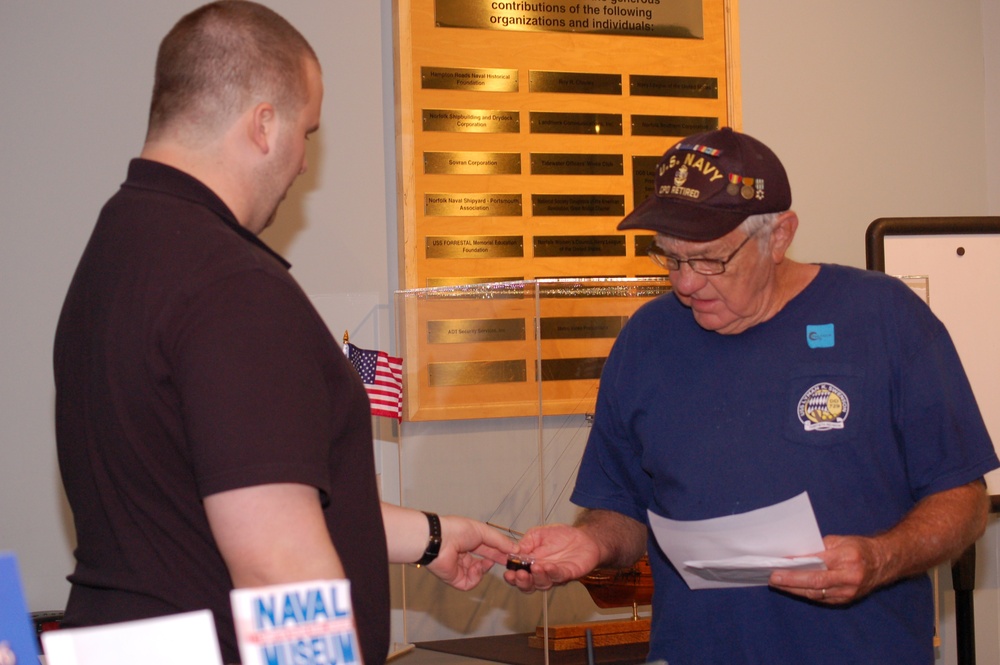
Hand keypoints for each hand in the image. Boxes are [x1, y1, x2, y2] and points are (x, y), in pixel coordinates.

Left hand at [425, 516, 517, 590]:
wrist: (440, 540)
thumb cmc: (459, 530)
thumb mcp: (484, 531)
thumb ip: (500, 541)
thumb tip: (516, 549)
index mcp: (470, 541)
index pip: (489, 548)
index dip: (501, 551)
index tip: (514, 555)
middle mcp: (464, 554)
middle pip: (485, 561)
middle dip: (497, 561)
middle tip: (510, 563)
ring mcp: (460, 568)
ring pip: (479, 573)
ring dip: (484, 567)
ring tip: (486, 561)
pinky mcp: (456, 579)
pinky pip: (471, 582)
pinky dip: (476, 576)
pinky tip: (475, 568)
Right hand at [502, 523, 600, 592]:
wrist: (583, 537)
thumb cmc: (560, 536)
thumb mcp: (538, 534)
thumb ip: (526, 542)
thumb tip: (513, 551)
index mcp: (531, 565)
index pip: (519, 576)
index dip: (512, 577)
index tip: (507, 573)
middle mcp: (541, 574)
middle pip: (529, 586)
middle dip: (523, 582)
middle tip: (519, 574)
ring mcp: (555, 576)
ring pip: (544, 584)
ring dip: (538, 577)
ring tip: (535, 567)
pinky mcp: (569, 574)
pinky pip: (560, 576)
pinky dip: (553, 572)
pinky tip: (548, 566)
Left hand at [769, 535, 886, 604]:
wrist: (884, 563)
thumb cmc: (859, 548)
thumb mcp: (840, 541)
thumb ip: (819, 548)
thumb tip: (796, 555)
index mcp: (848, 558)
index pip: (818, 562)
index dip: (798, 564)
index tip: (780, 562)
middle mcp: (849, 577)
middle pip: (815, 582)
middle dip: (791, 580)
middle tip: (773, 578)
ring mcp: (848, 592)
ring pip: (816, 593)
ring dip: (794, 589)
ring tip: (778, 583)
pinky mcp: (846, 600)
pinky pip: (821, 598)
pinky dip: (806, 593)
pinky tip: (793, 588)